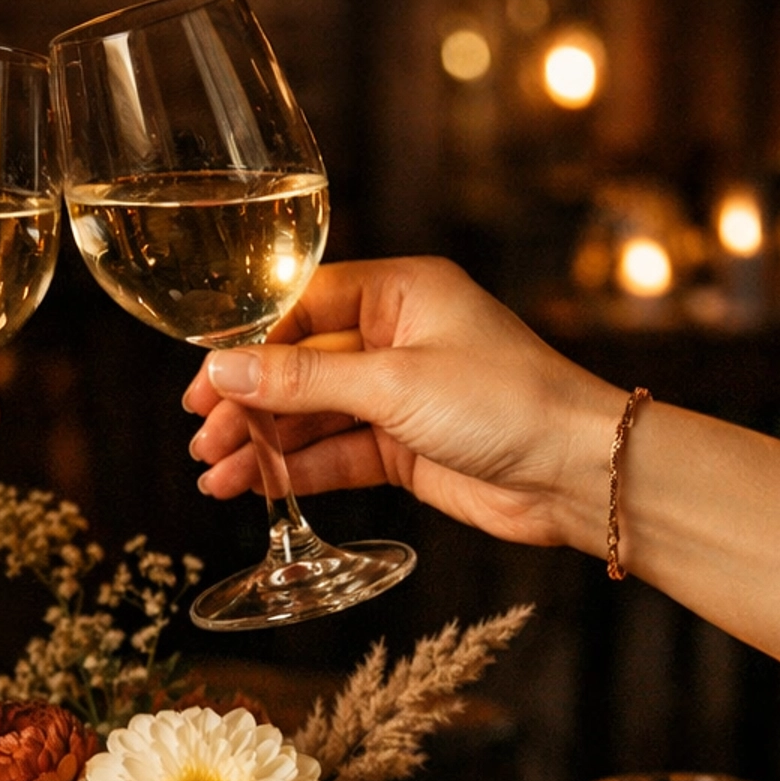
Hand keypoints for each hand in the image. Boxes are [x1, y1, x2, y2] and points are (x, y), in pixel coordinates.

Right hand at [184, 257, 624, 554]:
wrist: (577, 474)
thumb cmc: (507, 403)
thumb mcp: (394, 384)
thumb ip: (304, 379)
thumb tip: (224, 368)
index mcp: (402, 293)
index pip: (301, 305)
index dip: (248, 343)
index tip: (204, 379)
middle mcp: (397, 338)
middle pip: (299, 364)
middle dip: (248, 401)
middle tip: (202, 435)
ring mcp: (400, 395)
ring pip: (312, 414)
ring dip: (263, 443)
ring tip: (214, 473)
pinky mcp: (404, 447)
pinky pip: (334, 454)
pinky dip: (294, 471)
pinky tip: (253, 487)